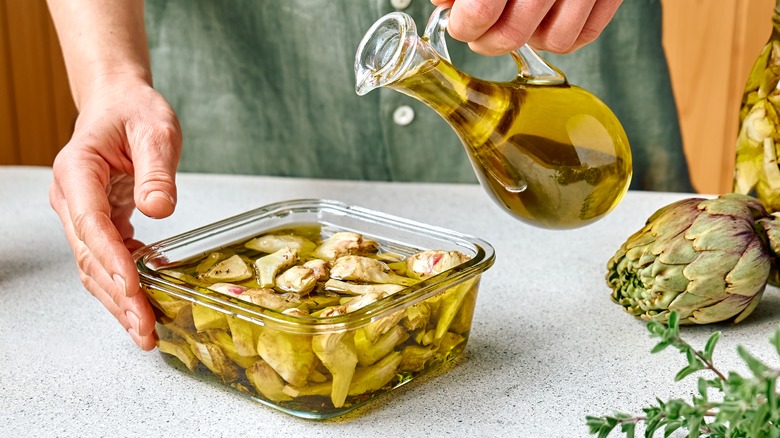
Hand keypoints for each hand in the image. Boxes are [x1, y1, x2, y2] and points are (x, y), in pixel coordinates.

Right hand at [49, 75, 181, 349]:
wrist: (118, 104)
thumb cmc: (134, 111)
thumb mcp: (156, 130)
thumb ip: (157, 170)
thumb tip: (158, 209)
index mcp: (78, 171)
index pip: (91, 224)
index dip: (111, 259)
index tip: (132, 287)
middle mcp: (71, 198)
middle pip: (89, 256)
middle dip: (116, 295)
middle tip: (144, 327)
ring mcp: (80, 214)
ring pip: (93, 267)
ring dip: (117, 301)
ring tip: (144, 331)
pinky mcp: (97, 223)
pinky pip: (106, 260)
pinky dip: (123, 285)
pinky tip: (144, 304)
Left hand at [431, 0, 622, 54]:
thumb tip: (445, 0)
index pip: (481, 11)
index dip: (464, 26)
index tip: (460, 23)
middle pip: (513, 34)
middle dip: (488, 41)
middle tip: (480, 31)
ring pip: (552, 41)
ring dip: (529, 39)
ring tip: (517, 20)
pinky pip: (584, 34)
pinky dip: (562, 35)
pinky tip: (546, 18)